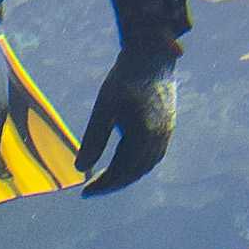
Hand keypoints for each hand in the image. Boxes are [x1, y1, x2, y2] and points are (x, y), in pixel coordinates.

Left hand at [80, 40, 182, 197]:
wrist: (152, 55)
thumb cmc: (125, 78)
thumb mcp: (104, 108)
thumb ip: (94, 139)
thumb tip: (80, 169)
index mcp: (144, 135)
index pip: (122, 171)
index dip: (103, 185)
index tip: (84, 192)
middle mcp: (159, 138)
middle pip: (135, 173)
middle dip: (112, 184)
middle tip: (90, 189)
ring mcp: (166, 133)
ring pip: (146, 166)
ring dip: (125, 176)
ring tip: (105, 180)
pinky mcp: (168, 126)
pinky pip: (154, 155)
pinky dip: (137, 165)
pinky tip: (124, 163)